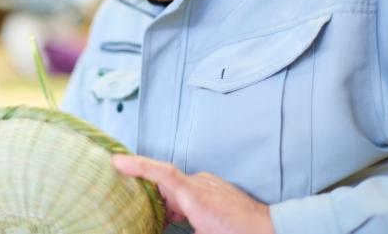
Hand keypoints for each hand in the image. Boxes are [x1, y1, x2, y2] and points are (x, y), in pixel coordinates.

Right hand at [113, 154, 274, 233]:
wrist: (271, 231)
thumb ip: (174, 229)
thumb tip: (154, 228)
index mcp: (194, 196)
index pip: (161, 173)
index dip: (137, 165)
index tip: (116, 160)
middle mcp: (200, 184)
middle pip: (165, 182)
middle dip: (147, 190)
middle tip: (127, 197)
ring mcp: (210, 184)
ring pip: (178, 188)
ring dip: (166, 200)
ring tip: (157, 217)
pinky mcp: (217, 187)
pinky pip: (191, 189)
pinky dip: (180, 201)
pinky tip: (180, 218)